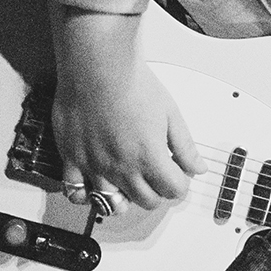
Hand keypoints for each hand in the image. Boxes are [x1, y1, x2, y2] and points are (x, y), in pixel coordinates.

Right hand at [48, 4, 205, 211]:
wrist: (98, 66)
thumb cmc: (132, 83)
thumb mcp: (171, 113)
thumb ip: (185, 146)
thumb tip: (198, 167)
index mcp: (149, 158)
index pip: (173, 190)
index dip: (181, 184)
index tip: (178, 176)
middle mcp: (122, 167)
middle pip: (147, 201)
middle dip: (158, 193)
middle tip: (157, 179)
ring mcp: (95, 165)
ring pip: (112, 203)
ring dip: (125, 199)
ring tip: (129, 185)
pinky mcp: (72, 157)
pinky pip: (74, 190)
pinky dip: (84, 195)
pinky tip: (93, 187)